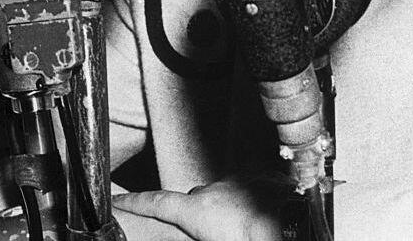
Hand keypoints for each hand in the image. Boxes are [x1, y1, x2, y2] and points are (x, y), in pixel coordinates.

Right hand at [112, 174, 287, 240]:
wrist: (296, 225)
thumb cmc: (254, 239)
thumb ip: (200, 232)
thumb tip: (198, 229)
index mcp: (199, 209)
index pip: (158, 204)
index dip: (134, 202)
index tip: (117, 199)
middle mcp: (216, 188)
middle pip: (194, 200)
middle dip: (196, 214)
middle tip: (210, 234)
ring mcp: (241, 180)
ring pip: (223, 193)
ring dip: (226, 208)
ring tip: (244, 231)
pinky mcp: (263, 177)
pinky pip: (248, 188)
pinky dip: (249, 200)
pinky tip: (264, 217)